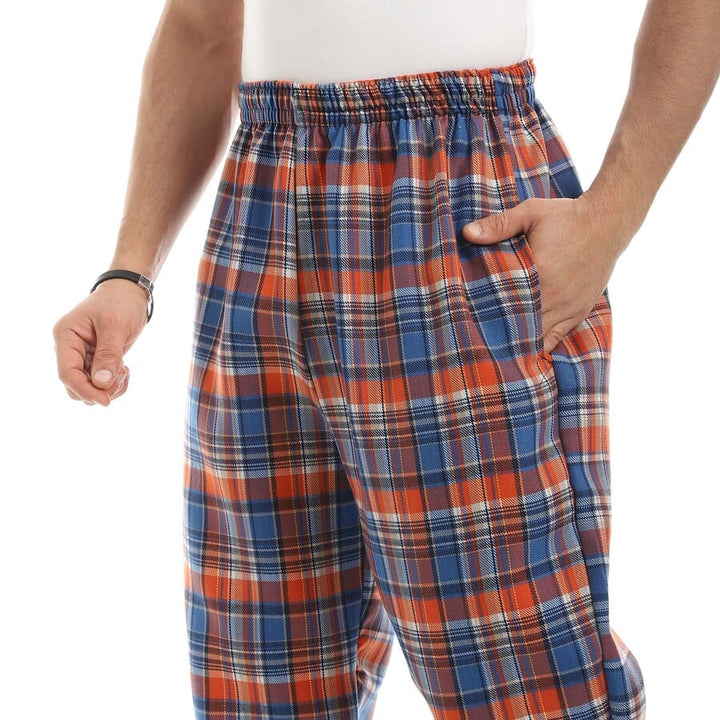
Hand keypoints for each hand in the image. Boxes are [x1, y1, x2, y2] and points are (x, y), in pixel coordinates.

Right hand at [53, 279, 148, 405]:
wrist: (131, 291)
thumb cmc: (120, 302)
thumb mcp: (116, 327)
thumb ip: (108, 355)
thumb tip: (101, 383)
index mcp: (66, 336)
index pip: (67, 373)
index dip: (85, 390)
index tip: (105, 401)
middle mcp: (70, 347)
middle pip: (75, 384)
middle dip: (98, 389)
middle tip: (122, 377)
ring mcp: (82, 355)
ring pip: (89, 386)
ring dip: (108, 387)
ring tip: (125, 370)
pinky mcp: (96, 359)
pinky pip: (100, 382)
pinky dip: (114, 382)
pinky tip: (125, 370)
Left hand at [461, 193, 626, 354]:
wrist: (608, 222)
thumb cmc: (567, 217)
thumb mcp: (531, 213)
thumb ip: (499, 225)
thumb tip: (467, 233)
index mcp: (538, 274)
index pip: (505, 304)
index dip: (487, 315)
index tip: (471, 320)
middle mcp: (553, 296)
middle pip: (520, 325)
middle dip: (500, 331)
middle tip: (480, 338)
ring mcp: (568, 307)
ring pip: (537, 336)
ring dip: (519, 340)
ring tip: (498, 348)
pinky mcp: (579, 311)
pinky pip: (557, 337)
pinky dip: (542, 345)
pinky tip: (526, 350)